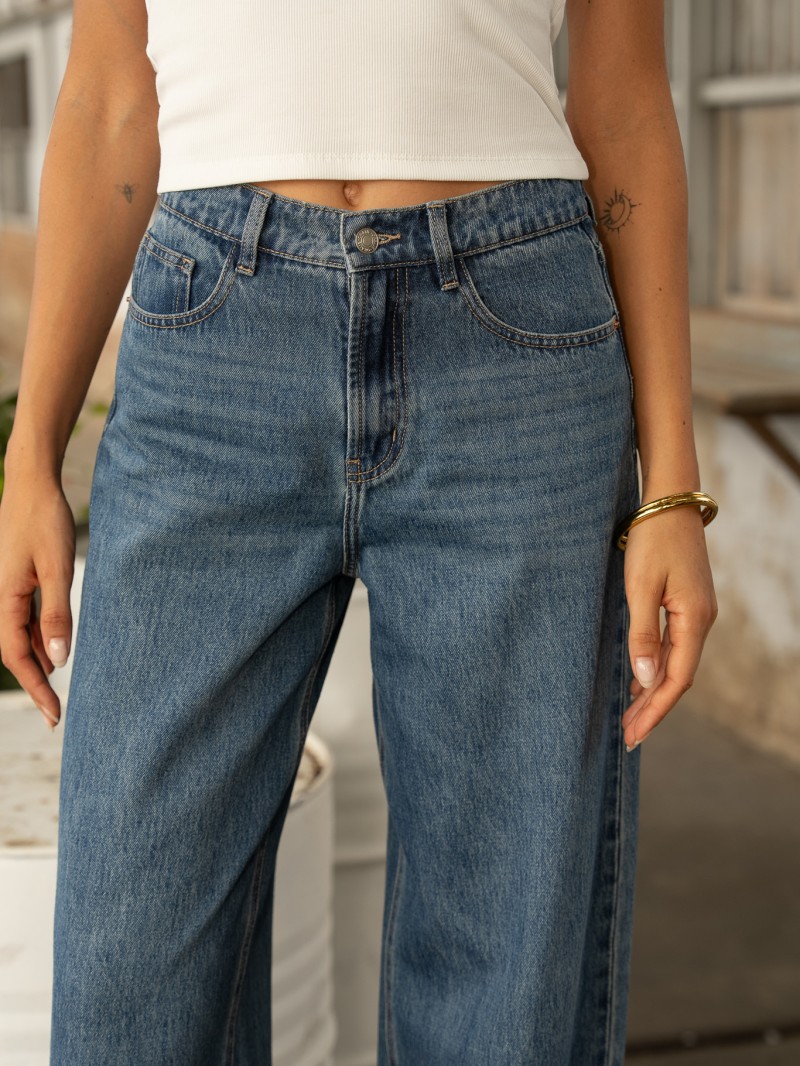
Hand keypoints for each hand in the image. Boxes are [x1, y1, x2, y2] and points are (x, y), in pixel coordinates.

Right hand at [0, 466, 75, 729]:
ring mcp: (5, 589)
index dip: (35, 687)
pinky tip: (54, 649)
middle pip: (14, 652)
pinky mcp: (15, 581)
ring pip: (19, 636)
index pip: (17, 656)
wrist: (32, 484)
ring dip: (37, 661)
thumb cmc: (45, 522)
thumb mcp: (58, 568)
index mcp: (3, 599)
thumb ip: (58, 613)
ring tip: (55, 689)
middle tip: (54, 714)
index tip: (53, 714)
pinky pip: (23, 619)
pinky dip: (39, 637)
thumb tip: (59, 660)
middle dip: (34, 683)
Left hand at [621, 502, 717, 748]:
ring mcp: (696, 612)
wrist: (669, 502)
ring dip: (654, 691)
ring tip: (630, 717)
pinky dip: (656, 668)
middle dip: (653, 709)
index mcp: (694, 620)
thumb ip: (642, 634)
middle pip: (678, 677)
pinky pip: (674, 646)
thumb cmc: (652, 540)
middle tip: (627, 736)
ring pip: (676, 663)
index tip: (633, 735)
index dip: (655, 710)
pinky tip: (639, 680)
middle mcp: (701, 620)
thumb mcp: (639, 587)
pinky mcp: (687, 603)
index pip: (677, 680)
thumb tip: (647, 680)